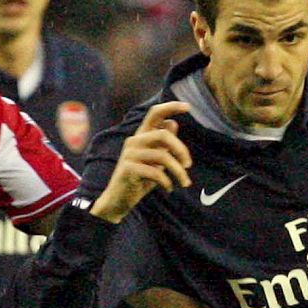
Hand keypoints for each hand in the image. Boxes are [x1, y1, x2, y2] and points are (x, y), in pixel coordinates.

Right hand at [90, 101, 191, 223]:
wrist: (119, 200)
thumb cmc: (140, 179)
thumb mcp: (154, 161)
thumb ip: (162, 144)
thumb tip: (173, 123)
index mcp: (141, 136)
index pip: (155, 113)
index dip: (171, 107)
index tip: (188, 107)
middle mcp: (134, 141)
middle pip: (163, 135)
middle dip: (181, 150)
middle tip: (189, 165)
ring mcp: (130, 154)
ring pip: (163, 156)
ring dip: (178, 171)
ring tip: (184, 182)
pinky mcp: (128, 169)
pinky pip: (156, 172)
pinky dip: (167, 182)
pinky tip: (169, 189)